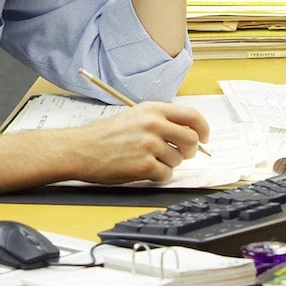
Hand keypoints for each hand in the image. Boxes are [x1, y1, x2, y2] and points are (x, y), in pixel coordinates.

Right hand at [68, 101, 210, 184]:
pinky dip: (158, 176)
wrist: (81, 149)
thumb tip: (188, 132)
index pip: (191, 116)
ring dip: (169, 164)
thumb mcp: (134, 116)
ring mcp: (148, 146)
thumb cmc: (105, 135)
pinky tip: (144, 170)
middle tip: (180, 154)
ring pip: (178, 160)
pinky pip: (166, 175)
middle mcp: (152, 125)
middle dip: (190, 151)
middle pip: (191, 140)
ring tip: (149, 160)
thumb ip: (160, 120)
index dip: (203, 128)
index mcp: (152, 110)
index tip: (204, 137)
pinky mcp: (143, 166)